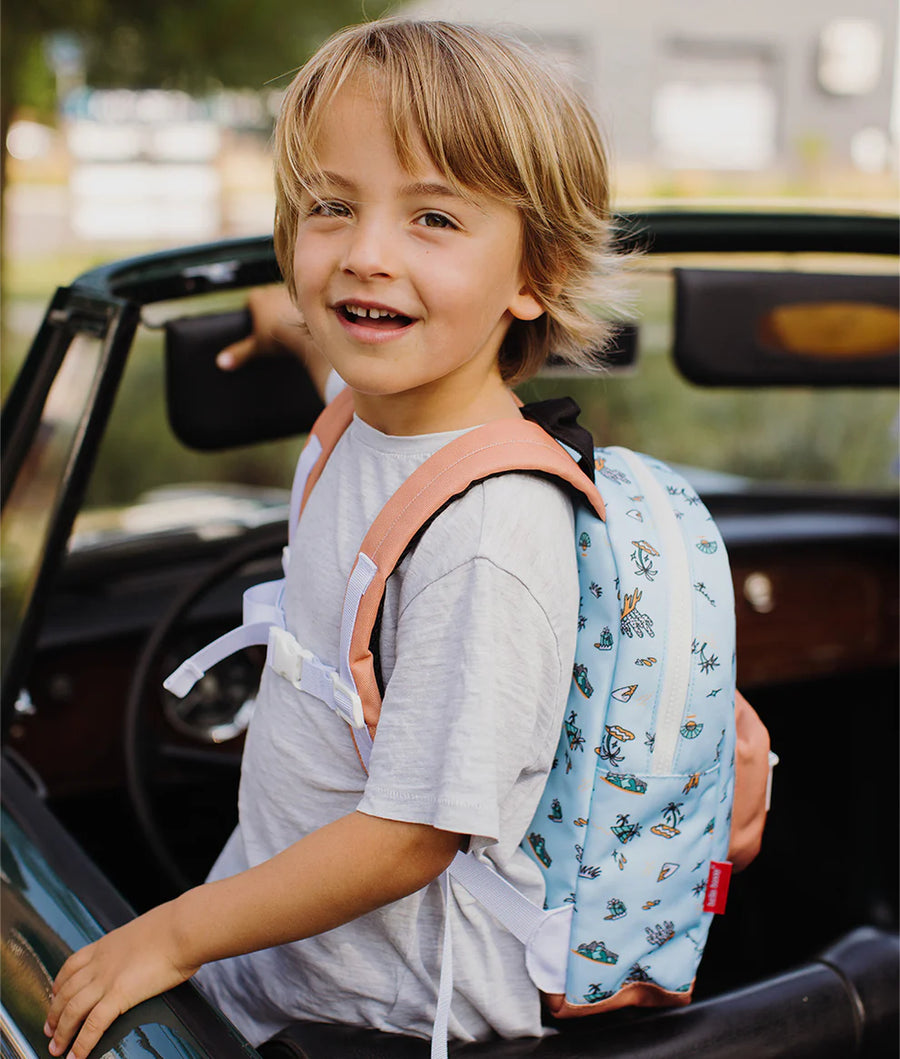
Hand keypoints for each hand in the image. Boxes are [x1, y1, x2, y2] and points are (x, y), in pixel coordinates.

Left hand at [44, 902, 197, 1058]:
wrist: (184, 928)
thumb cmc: (177, 927)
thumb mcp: (147, 930)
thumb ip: (139, 944)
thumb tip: (152, 950)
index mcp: (107, 944)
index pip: (71, 966)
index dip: (59, 985)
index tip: (55, 997)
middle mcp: (101, 962)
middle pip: (65, 991)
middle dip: (54, 1014)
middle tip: (50, 1030)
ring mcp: (107, 979)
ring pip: (72, 1010)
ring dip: (62, 1033)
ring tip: (57, 1049)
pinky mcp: (119, 995)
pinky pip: (93, 1025)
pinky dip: (82, 1043)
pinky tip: (78, 1056)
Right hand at [216, 285, 331, 399]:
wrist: (309, 333)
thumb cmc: (281, 338)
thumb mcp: (258, 347)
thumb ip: (240, 353)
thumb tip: (221, 363)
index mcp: (256, 297)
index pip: (250, 302)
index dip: (255, 314)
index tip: (261, 327)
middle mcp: (271, 289)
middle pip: (268, 299)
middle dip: (270, 311)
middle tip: (276, 328)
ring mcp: (289, 290)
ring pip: (284, 298)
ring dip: (286, 308)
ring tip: (291, 325)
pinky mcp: (307, 294)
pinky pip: (302, 301)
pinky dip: (301, 310)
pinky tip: (304, 322)